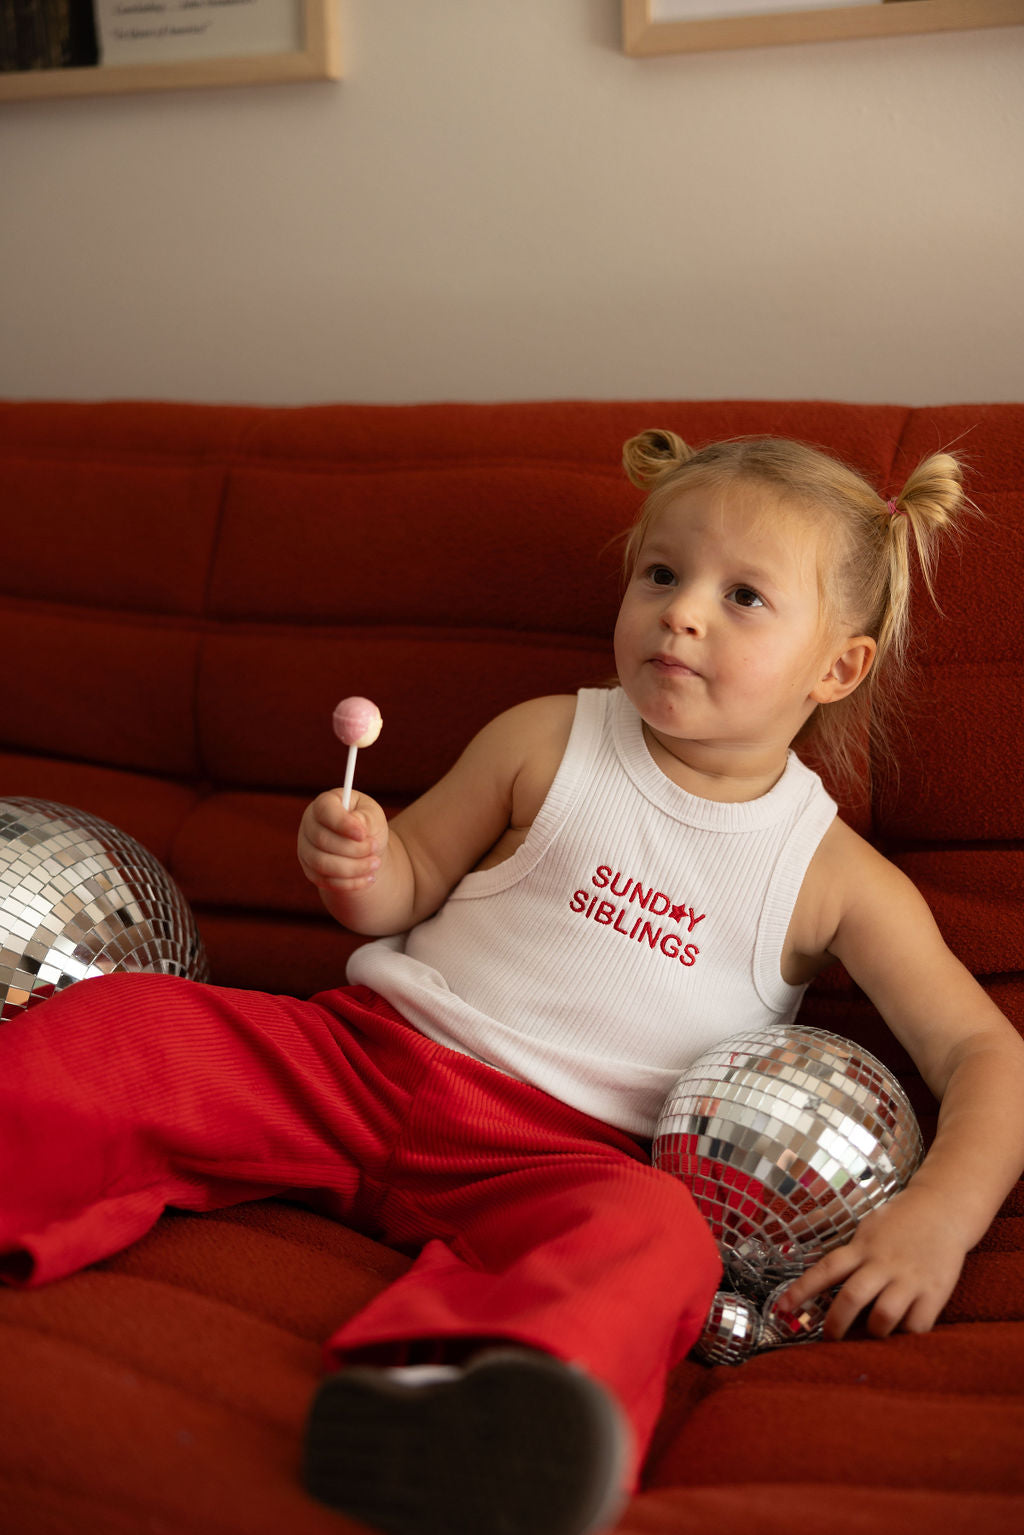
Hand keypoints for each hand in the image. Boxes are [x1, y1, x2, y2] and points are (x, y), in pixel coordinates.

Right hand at [298, 790, 388, 893]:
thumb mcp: (373, 815)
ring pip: (322, 864)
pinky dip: (350, 882)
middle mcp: (309, 825)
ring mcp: (306, 849)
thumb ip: (366, 818)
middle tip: (375, 847)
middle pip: (322, 840)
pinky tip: (369, 877)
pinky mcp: (311, 871)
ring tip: (375, 863)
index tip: (363, 834)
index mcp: (325, 804)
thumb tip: (357, 826)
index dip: (343, 823)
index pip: (325, 810)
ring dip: (353, 867)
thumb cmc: (368, 826)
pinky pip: (326, 881)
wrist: (366, 850)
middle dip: (353, 848)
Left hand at [778, 1187, 967, 1339]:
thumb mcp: (867, 1226)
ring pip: (883, 1317)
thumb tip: (809, 1253)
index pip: (826, 1269)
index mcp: (862, 1247)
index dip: (801, 1290)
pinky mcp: (934, 1291)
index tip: (782, 1309)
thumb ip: (848, 1249)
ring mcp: (909, 1278)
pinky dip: (906, 1334)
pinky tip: (902, 1331)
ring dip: (873, 1333)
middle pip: (852, 1298)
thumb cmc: (901, 1220)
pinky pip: (917, 1325)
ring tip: (871, 1333)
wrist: (944, 1208)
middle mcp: (883, 1263)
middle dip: (836, 1324)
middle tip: (829, 1338)